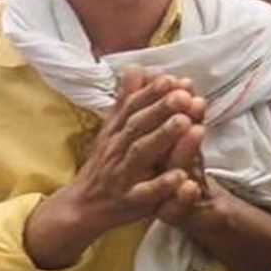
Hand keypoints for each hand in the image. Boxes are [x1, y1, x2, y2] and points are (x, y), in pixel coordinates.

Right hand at [23, 66, 203, 268]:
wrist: (84, 204)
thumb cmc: (106, 162)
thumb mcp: (112, 128)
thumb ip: (126, 99)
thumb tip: (137, 66)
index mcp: (115, 130)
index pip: (131, 106)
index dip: (150, 92)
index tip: (170, 78)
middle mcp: (117, 149)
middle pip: (137, 125)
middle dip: (160, 108)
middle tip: (183, 95)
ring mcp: (123, 175)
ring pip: (141, 154)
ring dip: (163, 137)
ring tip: (186, 122)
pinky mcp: (130, 202)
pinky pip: (146, 193)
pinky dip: (162, 185)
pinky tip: (182, 176)